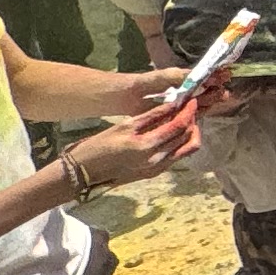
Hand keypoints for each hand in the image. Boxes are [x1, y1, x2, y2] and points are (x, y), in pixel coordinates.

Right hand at [62, 99, 202, 190]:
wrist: (83, 174)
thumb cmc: (98, 147)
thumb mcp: (124, 126)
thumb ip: (151, 116)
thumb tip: (172, 103)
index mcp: (147, 147)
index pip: (178, 126)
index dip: (188, 111)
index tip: (191, 100)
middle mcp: (157, 161)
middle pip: (186, 138)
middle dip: (191, 120)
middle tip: (187, 107)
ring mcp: (157, 169)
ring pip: (186, 149)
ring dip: (189, 133)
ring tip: (181, 119)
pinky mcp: (155, 173)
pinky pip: (176, 157)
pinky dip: (179, 143)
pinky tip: (171, 133)